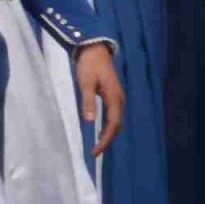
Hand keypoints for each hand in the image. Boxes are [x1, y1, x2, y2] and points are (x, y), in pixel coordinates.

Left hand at [74, 44, 124, 158]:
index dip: (105, 140)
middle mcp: (119, 100)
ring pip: (115, 121)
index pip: (112, 125)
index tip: (95, 151)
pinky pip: (113, 116)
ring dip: (108, 134)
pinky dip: (108, 126)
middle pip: (116, 126)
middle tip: (95, 153)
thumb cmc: (89, 66)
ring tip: (97, 146)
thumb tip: (89, 122)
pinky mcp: (113, 96)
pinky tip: (99, 131)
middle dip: (107, 140)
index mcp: (114, 98)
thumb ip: (88, 102)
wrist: (95, 50)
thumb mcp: (85, 83)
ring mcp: (117, 98)